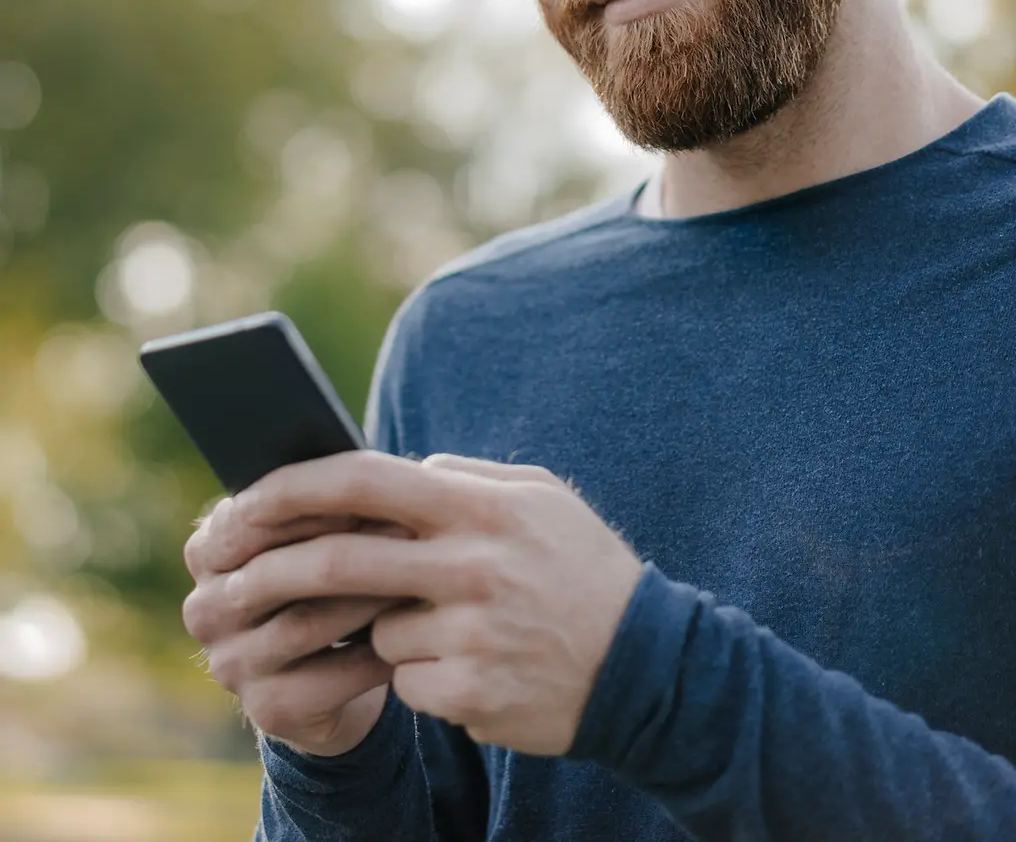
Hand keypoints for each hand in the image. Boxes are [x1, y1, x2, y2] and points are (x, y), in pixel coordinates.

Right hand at [182, 499, 412, 755]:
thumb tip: (372, 470)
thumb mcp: (329, 529)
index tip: (376, 488)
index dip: (315, 504)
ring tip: (420, 575)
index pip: (250, 517)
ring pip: (304, 623)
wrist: (344, 667)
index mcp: (209, 549)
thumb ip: (328, 497)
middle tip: (412, 530)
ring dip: (367, 598)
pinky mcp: (267, 710)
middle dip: (349, 547)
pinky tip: (415, 634)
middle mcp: (206, 609)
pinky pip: (327, 679)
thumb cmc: (343, 572)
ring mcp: (230, 664)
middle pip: (276, 571)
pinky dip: (375, 654)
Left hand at [211, 451, 644, 755]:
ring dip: (386, 629)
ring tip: (448, 627)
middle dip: (270, 570)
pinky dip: (421, 672)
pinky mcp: (466, 692)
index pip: (366, 480)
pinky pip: (405, 680)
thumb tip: (403, 469)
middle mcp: (472, 565)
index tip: (246, 497)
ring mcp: (468, 633)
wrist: (642, 665)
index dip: (293, 486)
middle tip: (227, 582)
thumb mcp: (541, 498)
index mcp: (482, 507)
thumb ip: (468, 476)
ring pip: (376, 628)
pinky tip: (472, 664)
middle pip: (339, 561)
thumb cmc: (582, 569)